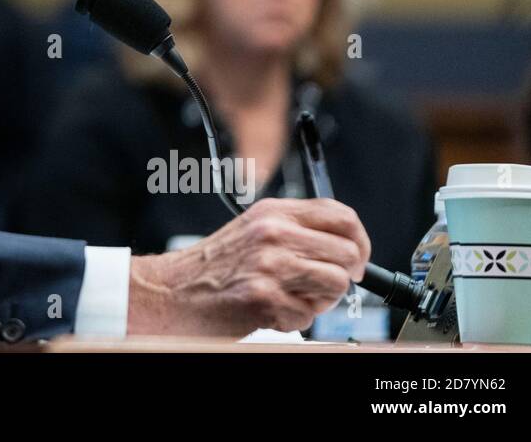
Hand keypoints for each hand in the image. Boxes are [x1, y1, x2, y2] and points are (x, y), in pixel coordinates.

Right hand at [126, 197, 370, 336]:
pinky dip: (294, 319)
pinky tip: (269, 310)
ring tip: (291, 299)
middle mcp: (272, 232)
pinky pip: (309, 314)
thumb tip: (346, 246)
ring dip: (320, 300)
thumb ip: (294, 231)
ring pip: (336, 284)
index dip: (359, 240)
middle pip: (347, 252)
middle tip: (321, 287)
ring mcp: (269, 264)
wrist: (171, 293)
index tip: (358, 258)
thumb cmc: (212, 268)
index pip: (341, 215)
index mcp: (272, 212)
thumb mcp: (253, 231)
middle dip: (343, 276)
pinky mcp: (264, 297)